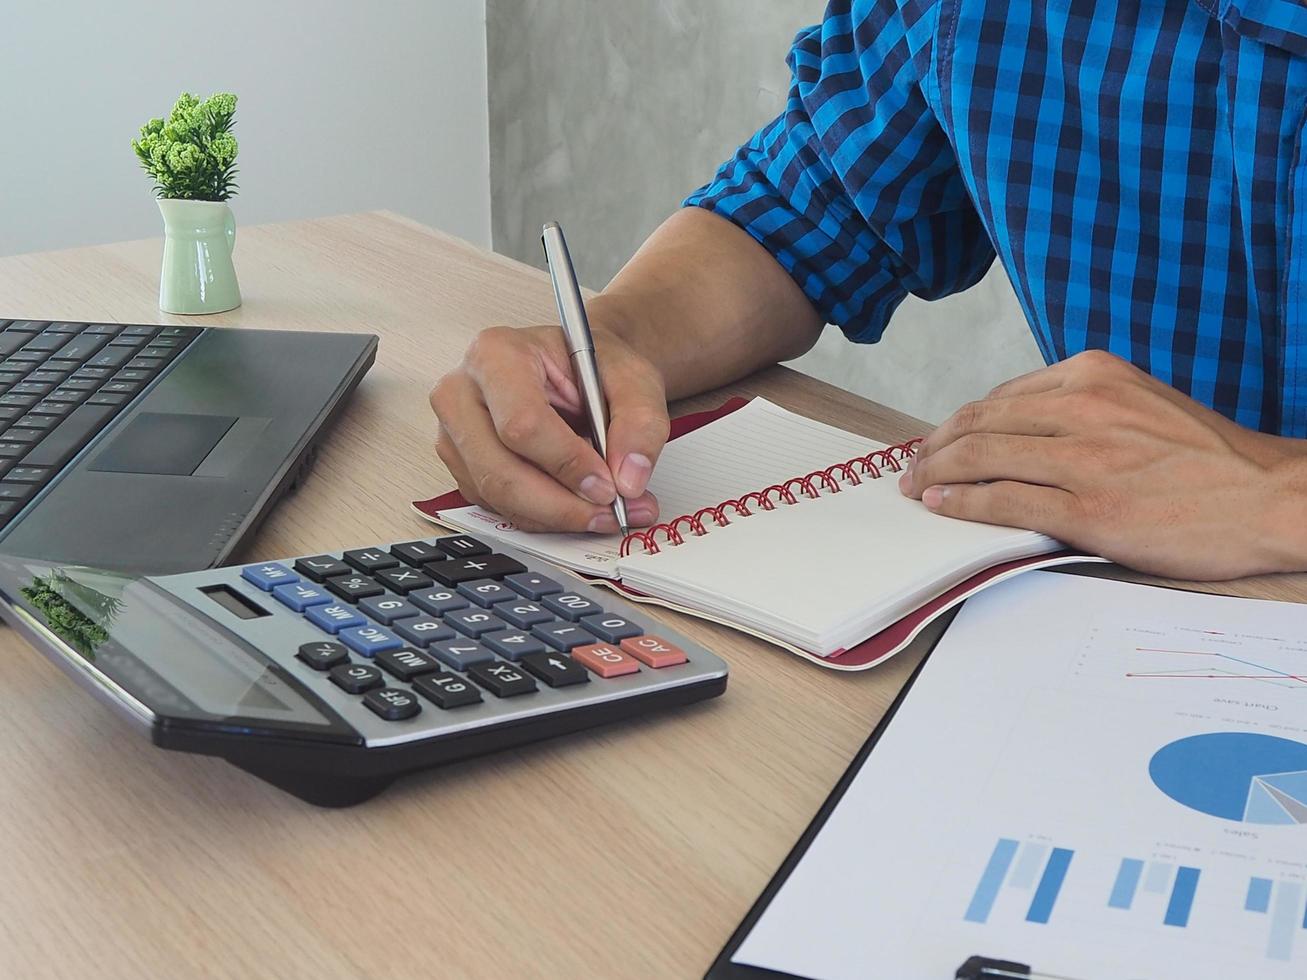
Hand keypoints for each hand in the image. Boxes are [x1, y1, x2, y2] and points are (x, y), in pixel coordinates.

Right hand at [430, 324, 668, 532]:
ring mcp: (454, 433)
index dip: (566, 464)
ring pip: (497, 497)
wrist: (575, 369)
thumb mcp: (633, 378)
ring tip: (606, 511)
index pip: (521, 423)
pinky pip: (498, 507)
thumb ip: (639, 424)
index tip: (607, 486)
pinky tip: (576, 504)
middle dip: (561, 505)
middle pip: (499, 471)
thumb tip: (628, 479)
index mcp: (496, 354)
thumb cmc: (594, 366)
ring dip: (556, 516)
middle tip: (610, 513)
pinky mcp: (462, 466)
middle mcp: (461, 393)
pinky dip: (543, 517)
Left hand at [897, 350, 1306, 579]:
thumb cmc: (1208, 458)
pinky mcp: (1088, 508)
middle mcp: (1083, 408)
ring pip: (980, 458)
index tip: (935, 441)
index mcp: (1093, 376)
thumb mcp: (1139, 404)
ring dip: (934, 474)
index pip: (998, 398)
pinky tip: (942, 505)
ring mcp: (1083, 459)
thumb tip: (1016, 429)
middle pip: (978, 424)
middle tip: (910, 468)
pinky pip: (1003, 500)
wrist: (1270, 497)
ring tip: (915, 488)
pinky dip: (962, 502)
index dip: (955, 424)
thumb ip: (1080, 408)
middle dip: (933, 447)